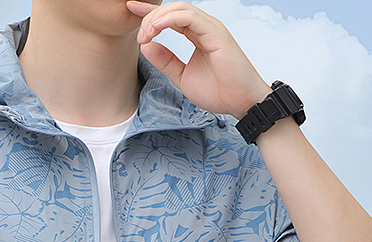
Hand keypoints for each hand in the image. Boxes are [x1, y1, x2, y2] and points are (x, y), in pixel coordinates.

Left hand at [127, 0, 270, 117]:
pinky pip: (190, 18)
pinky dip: (170, 20)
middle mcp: (204, 27)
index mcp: (197, 34)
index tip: (131, 10)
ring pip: (180, 9)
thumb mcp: (183, 76)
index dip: (150, 13)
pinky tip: (157, 28)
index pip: (171, 17)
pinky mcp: (216, 33)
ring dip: (158, 18)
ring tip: (145, 33)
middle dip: (151, 16)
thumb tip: (146, 46)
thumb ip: (166, 61)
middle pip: (173, 9)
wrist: (240, 102)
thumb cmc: (219, 91)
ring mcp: (211, 28)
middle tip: (139, 35)